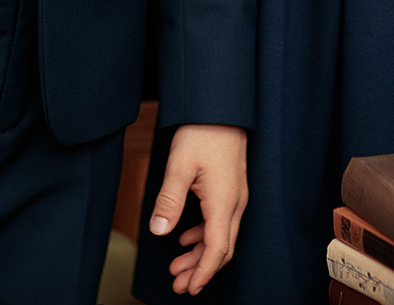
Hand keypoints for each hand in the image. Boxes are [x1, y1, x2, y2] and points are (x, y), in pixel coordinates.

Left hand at [149, 123, 247, 295]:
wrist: (221, 107)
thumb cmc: (202, 132)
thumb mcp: (179, 165)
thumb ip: (169, 200)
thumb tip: (158, 232)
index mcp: (224, 201)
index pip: (217, 248)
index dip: (203, 272)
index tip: (190, 289)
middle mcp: (235, 202)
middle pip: (221, 247)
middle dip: (200, 270)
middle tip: (178, 285)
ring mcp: (235, 195)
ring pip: (221, 235)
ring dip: (200, 254)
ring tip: (177, 266)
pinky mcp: (230, 188)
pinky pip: (221, 221)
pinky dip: (204, 235)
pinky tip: (186, 237)